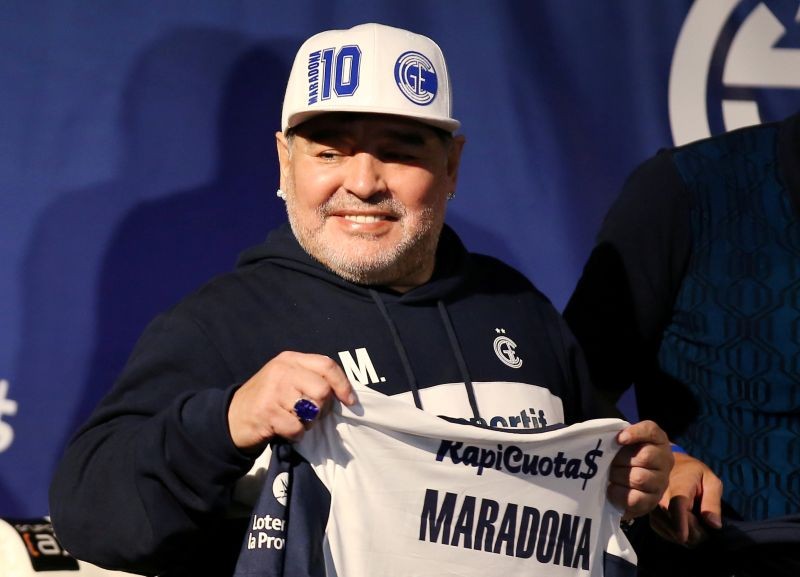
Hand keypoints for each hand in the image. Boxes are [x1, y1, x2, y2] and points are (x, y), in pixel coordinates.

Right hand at [228, 351, 355, 450]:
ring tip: (295, 421)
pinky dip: (295, 434)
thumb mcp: (287, 379)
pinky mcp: (266, 412)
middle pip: (322, 390)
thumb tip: (344, 393)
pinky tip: (284, 430)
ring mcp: (273, 391)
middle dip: (322, 408)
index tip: (349, 401)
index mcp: (290, 359)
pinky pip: (297, 428)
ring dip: (308, 423)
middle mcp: (282, 370)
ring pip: (312, 410)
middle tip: (311, 414)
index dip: (343, 384)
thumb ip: (311, 379)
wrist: (232, 417)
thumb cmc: (268, 398)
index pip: (326, 365)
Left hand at [607, 420, 672, 519]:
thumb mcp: (623, 441)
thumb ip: (620, 435)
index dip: (635, 433)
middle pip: (645, 457)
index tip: (619, 439)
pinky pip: (634, 498)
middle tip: (611, 462)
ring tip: (612, 475)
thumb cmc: (624, 456)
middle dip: (621, 460)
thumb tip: (613, 437)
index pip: (651, 431)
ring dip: (619, 476)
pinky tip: (612, 488)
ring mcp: (661, 483)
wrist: (629, 484)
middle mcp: (665, 461)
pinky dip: (618, 493)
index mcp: (658, 440)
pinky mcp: (651, 502)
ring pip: (639, 478)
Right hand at [648, 452, 722, 546]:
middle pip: (676, 525)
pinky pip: (664, 533)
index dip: (679, 523)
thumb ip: (713, 502)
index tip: (683, 537)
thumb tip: (714, 525)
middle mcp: (660, 497)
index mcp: (678, 486)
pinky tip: (683, 526)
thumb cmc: (694, 474)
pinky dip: (676, 534)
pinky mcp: (651, 516)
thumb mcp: (711, 482)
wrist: (668, 465)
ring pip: (670, 532)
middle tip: (705, 526)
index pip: (676, 506)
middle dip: (694, 533)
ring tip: (694, 523)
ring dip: (686, 535)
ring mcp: (653, 507)